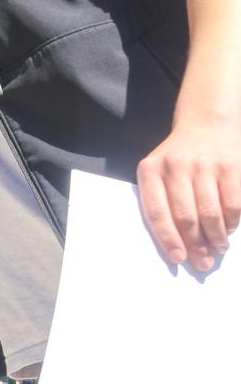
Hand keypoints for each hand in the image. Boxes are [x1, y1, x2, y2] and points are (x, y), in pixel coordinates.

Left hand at [137, 118, 240, 271]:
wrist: (206, 121)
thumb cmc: (179, 157)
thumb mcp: (159, 171)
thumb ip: (162, 203)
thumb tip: (180, 248)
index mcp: (151, 170)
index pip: (157, 212)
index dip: (168, 239)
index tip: (178, 258)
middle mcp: (176, 166)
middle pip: (186, 217)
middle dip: (196, 246)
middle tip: (203, 263)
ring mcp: (205, 165)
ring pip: (211, 214)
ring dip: (216, 239)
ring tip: (219, 248)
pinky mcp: (230, 166)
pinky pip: (233, 204)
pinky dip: (232, 223)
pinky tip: (229, 230)